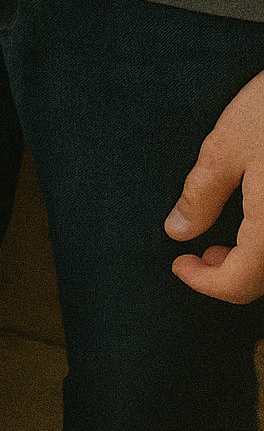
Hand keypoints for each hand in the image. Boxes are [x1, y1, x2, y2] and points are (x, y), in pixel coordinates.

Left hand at [166, 69, 263, 302]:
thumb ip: (201, 195)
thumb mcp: (226, 146)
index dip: (203, 283)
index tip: (180, 265)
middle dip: (227, 277)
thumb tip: (177, 231)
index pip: (239, 284)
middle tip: (198, 256)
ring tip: (223, 244)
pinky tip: (254, 222)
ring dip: (252, 263)